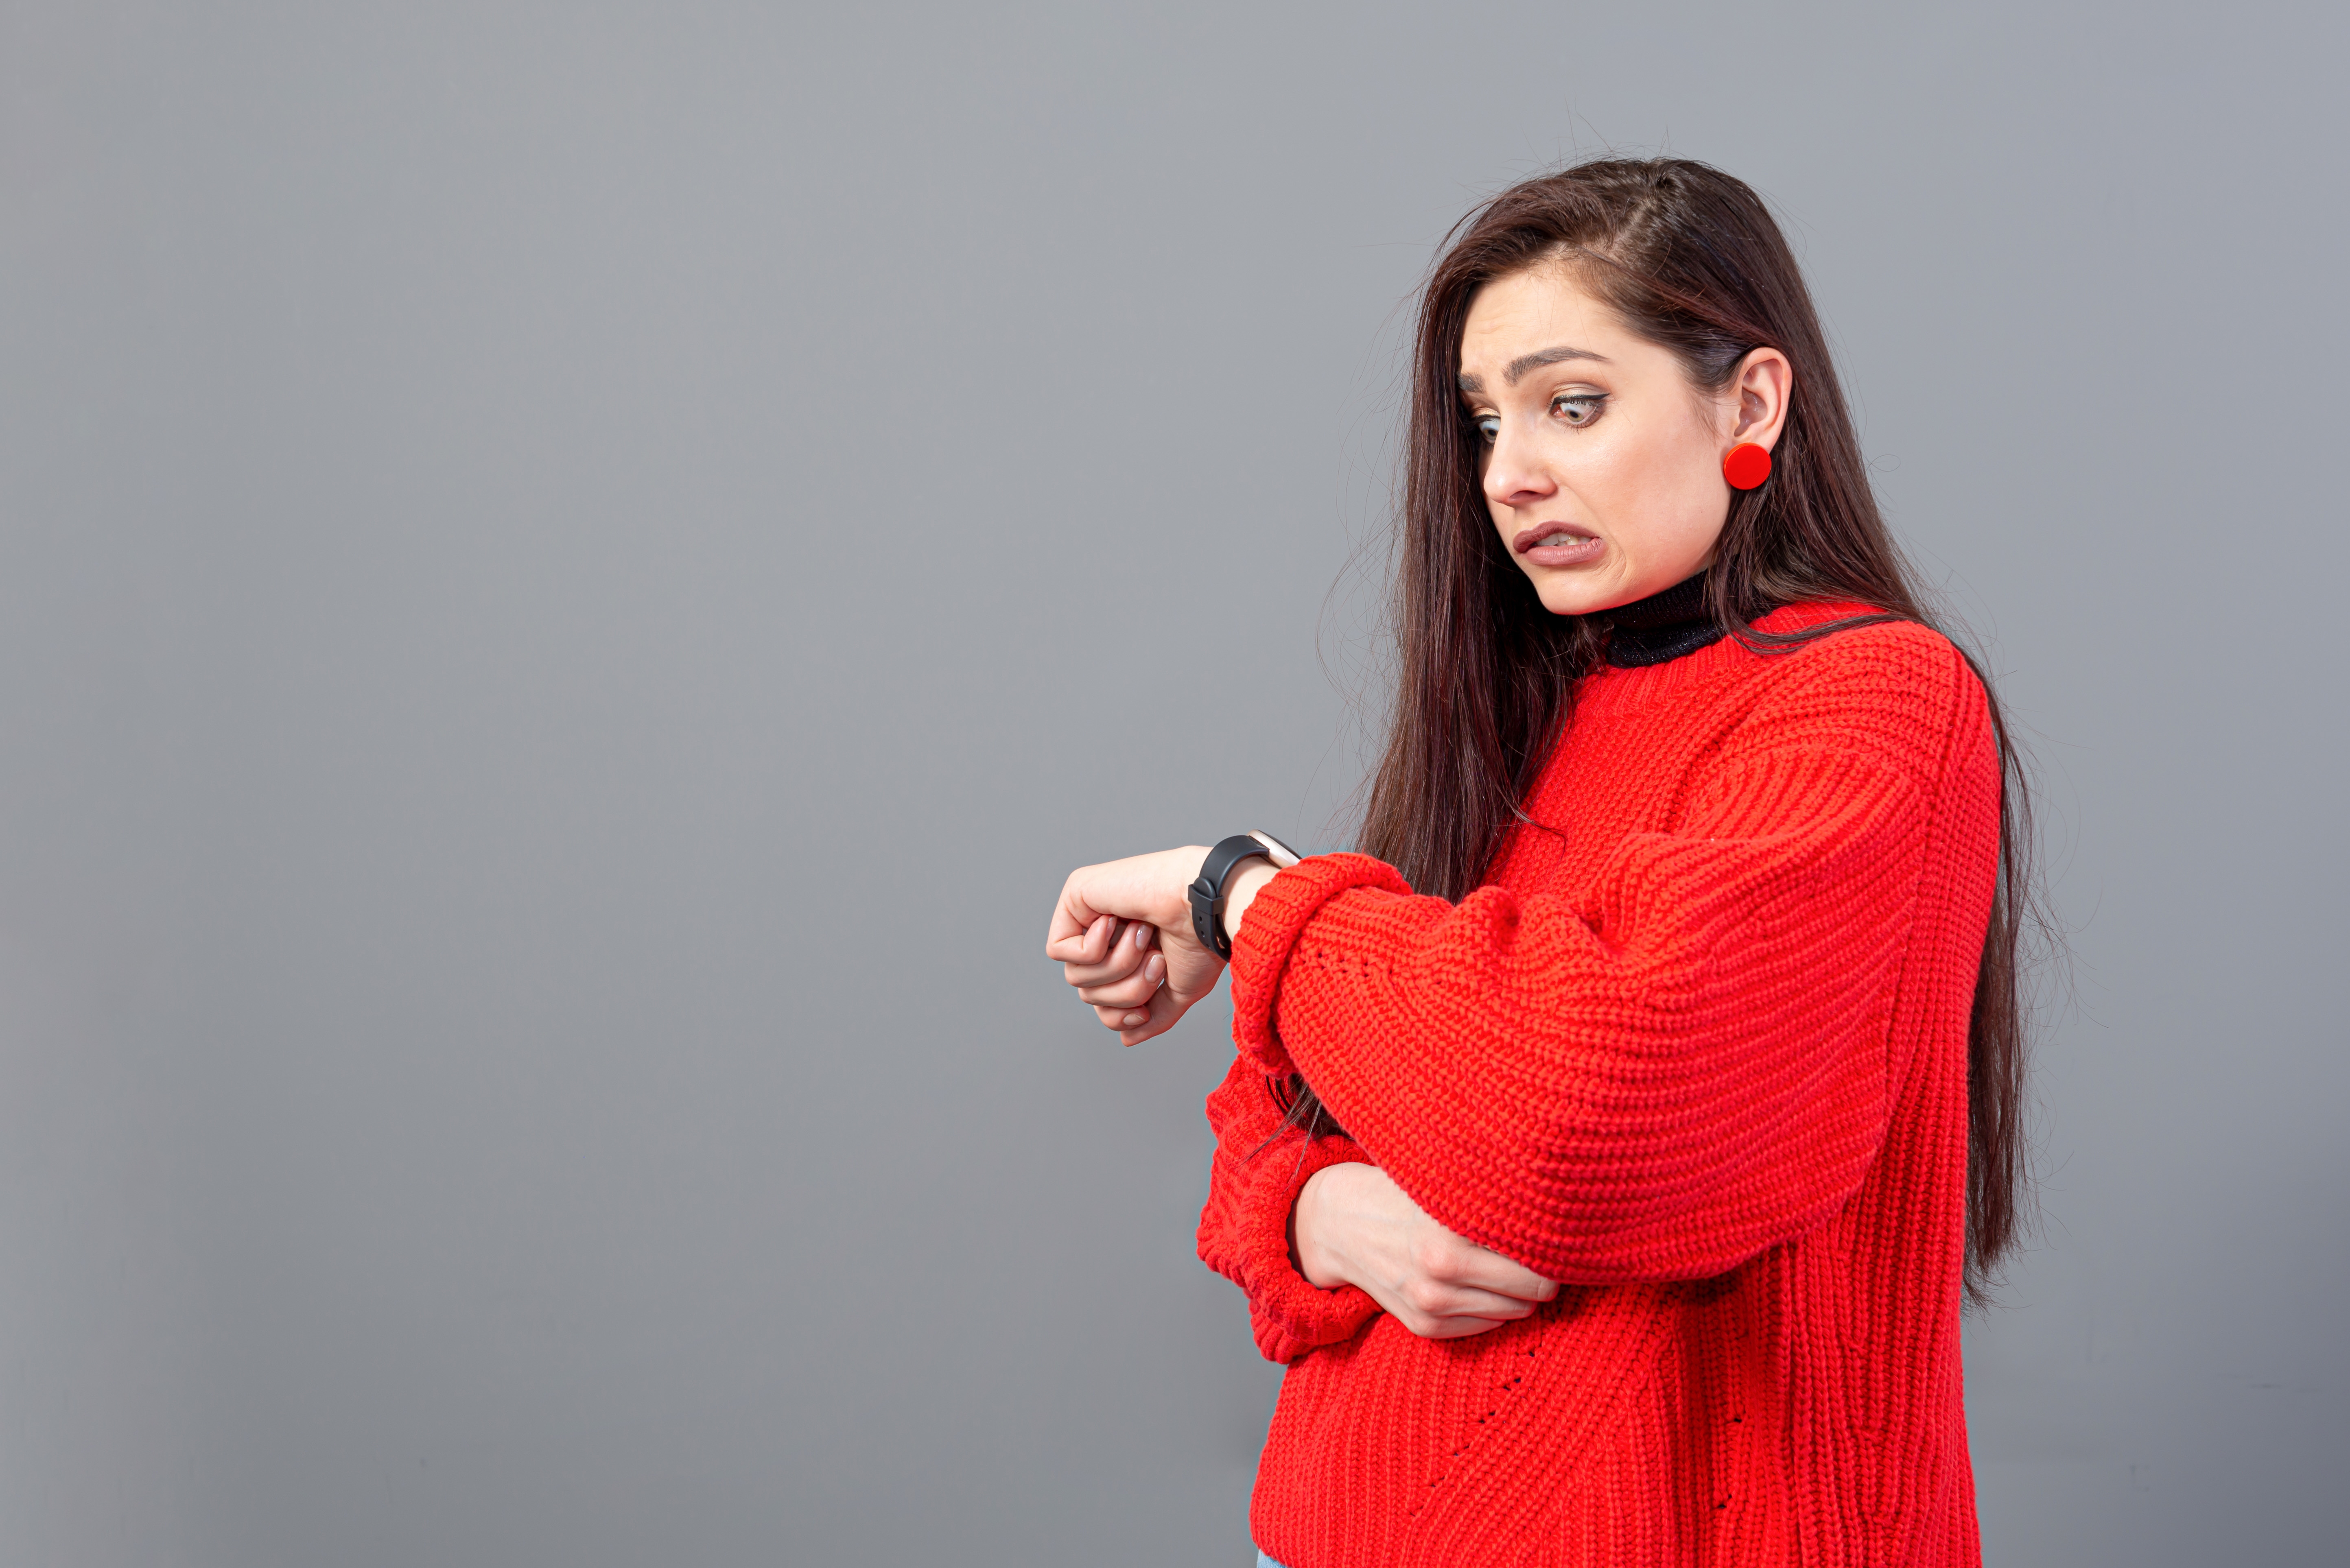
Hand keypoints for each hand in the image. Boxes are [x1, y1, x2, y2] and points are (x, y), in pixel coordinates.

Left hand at [1044, 847, 1226, 1045]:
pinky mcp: (1075, 895)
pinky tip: (1118, 920)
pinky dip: (1092, 947)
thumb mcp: (1181, 989)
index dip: (1119, 1016)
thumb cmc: (1200, 941)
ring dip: (1117, 965)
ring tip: (1143, 935)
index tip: (1146, 1008)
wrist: (1205, 907)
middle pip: (1088, 994)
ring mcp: (1089, 915)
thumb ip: (1155, 1014)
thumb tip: (1127, 1037)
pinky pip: (1057, 949)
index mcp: (1131, 955)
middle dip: (1125, 989)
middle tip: (1156, 959)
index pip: (1102, 1004)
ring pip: (1075, 976)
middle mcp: (1108, 936)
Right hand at [1293, 1162, 1557, 1338]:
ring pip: (1515, 1312)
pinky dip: (1491, 1306)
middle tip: (1536, 1250)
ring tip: (1502, 1262)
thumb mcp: (1444, 1184)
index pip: (1536, 1262)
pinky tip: (1475, 1280)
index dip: (1552, 1248)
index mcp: (1450, 1235)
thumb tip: (1558, 1206)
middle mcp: (1441, 1275)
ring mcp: (1431, 1306)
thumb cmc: (1400, 1193)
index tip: (1555, 1235)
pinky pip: (1487, 1326)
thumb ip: (1493, 1197)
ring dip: (1517, 1291)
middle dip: (1540, 1272)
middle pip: (1533, 1291)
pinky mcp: (1425, 1327)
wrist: (1338, 1224)